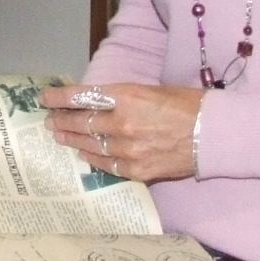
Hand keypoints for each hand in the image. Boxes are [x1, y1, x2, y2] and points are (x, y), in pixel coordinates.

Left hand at [38, 81, 204, 183]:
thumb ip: (122, 96)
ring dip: (71, 140)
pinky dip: (92, 159)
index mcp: (128, 97)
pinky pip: (106, 166)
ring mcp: (129, 150)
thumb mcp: (152, 90)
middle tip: (49, 119)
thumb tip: (97, 101)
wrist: (215, 134)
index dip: (59, 98)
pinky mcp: (138, 171)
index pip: (82, 97)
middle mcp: (124, 124)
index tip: (44, 98)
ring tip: (59, 136)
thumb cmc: (188, 105)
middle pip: (81, 123)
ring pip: (90, 145)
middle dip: (61, 120)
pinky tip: (83, 154)